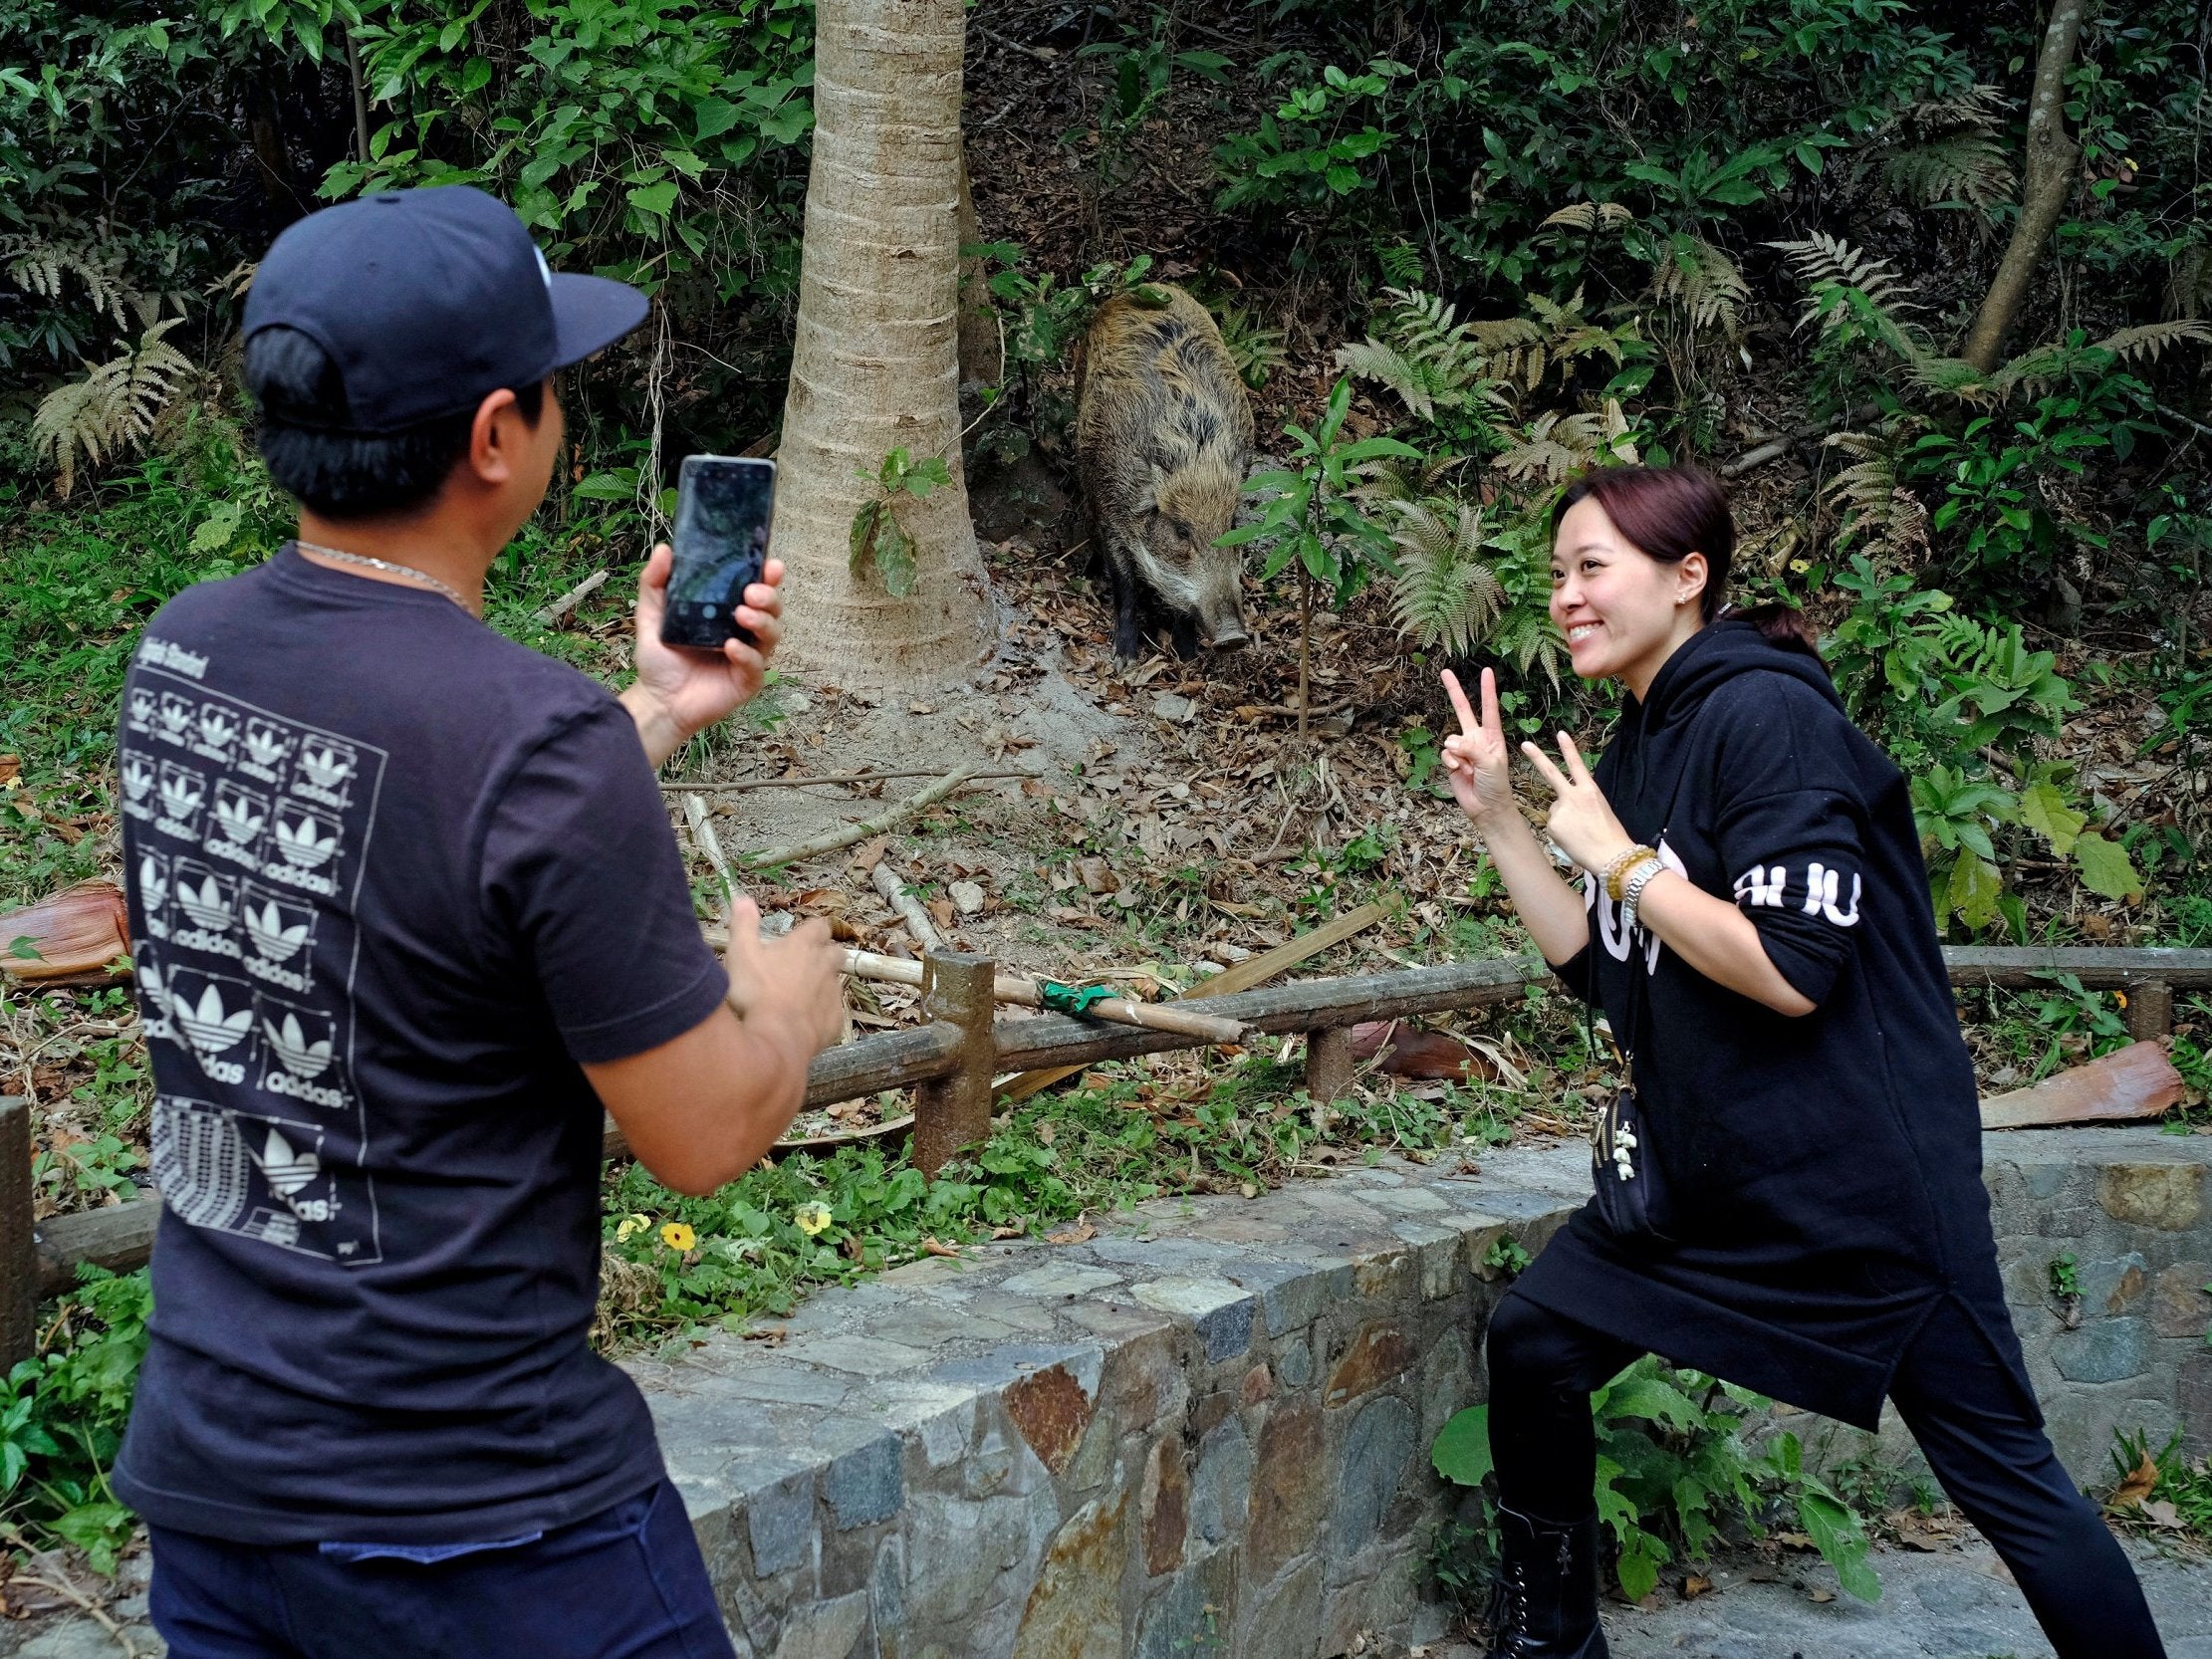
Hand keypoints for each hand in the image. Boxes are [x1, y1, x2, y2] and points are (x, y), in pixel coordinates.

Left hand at [626, 544, 783, 763]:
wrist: (657, 701)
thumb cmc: (659, 660)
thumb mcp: (651, 616)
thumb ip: (655, 583)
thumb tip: (664, 549)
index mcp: (727, 612)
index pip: (756, 588)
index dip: (768, 576)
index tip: (770, 565)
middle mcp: (743, 632)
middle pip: (772, 609)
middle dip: (769, 596)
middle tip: (751, 592)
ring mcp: (749, 656)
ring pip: (772, 634)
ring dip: (762, 621)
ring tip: (743, 615)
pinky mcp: (748, 681)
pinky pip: (756, 665)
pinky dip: (746, 654)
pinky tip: (731, 647)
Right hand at [724, 896, 844, 1055]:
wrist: (776, 1038)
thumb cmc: (756, 991)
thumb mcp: (741, 953)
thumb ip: (743, 925)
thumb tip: (743, 897)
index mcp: (804, 945)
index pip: (819, 926)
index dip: (813, 929)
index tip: (804, 935)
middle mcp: (824, 965)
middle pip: (835, 952)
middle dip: (826, 954)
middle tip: (807, 963)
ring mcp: (833, 993)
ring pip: (835, 982)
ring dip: (823, 984)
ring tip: (802, 994)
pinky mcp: (835, 1020)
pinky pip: (833, 1011)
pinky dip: (823, 1013)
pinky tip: (806, 1021)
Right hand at [1438, 668, 1516, 824]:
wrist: (1486, 807)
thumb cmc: (1496, 784)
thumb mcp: (1491, 763)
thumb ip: (1471, 748)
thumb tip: (1450, 742)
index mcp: (1492, 736)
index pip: (1489, 708)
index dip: (1487, 690)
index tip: (1487, 671)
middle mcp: (1476, 739)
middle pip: (1463, 710)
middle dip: (1454, 691)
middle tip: (1445, 672)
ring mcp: (1463, 749)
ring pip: (1451, 739)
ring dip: (1458, 753)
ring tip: (1468, 768)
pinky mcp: (1451, 761)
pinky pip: (1445, 754)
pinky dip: (1451, 763)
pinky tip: (1460, 772)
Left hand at [1517, 730, 1634, 874]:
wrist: (1611, 855)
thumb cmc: (1610, 835)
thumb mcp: (1600, 810)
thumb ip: (1581, 801)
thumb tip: (1563, 805)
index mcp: (1591, 790)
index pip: (1578, 765)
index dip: (1569, 749)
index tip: (1560, 734)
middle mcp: (1574, 796)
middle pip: (1551, 773)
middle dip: (1537, 757)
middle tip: (1525, 744)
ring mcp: (1561, 810)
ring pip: (1555, 810)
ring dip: (1563, 820)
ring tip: (1580, 834)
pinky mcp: (1552, 824)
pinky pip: (1552, 826)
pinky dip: (1560, 833)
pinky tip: (1573, 840)